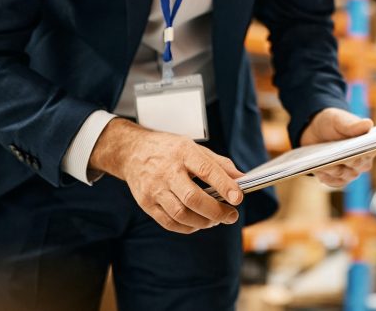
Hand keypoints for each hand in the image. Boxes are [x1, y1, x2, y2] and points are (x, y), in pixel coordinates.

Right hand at [89, 118, 243, 233]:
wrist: (132, 152)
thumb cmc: (170, 150)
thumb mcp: (194, 147)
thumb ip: (219, 164)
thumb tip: (243, 179)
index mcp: (183, 153)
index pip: (206, 170)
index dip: (224, 185)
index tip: (239, 198)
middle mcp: (167, 171)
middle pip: (192, 198)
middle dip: (216, 211)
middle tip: (231, 216)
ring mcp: (154, 189)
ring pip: (181, 214)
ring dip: (203, 222)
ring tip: (216, 221)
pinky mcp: (146, 203)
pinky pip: (169, 222)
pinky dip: (188, 228)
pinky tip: (198, 224)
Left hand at [299, 108, 374, 188]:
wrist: (313, 132)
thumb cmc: (331, 123)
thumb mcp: (338, 120)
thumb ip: (352, 125)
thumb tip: (368, 124)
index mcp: (367, 144)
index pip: (372, 151)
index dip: (366, 152)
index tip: (358, 152)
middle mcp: (361, 160)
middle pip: (359, 165)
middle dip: (349, 161)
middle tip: (339, 157)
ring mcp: (350, 171)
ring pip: (346, 175)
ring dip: (334, 170)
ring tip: (324, 163)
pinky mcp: (337, 178)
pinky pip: (334, 182)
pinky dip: (327, 177)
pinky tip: (320, 170)